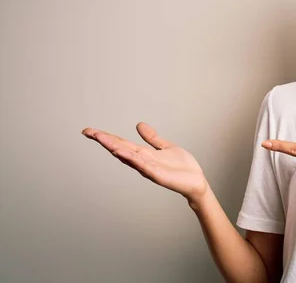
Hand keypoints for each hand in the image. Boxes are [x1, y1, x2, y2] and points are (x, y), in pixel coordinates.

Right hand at [81, 122, 207, 200]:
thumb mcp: (165, 147)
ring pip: (128, 156)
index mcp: (143, 154)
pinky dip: (132, 159)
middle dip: (104, 140)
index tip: (89, 131)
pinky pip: (143, 166)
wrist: (196, 182)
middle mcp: (142, 162)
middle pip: (120, 149)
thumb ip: (152, 138)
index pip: (121, 144)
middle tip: (88, 132)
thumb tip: (139, 124)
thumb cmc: (182, 167)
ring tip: (101, 138)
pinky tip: (122, 152)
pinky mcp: (158, 174)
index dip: (106, 137)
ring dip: (114, 147)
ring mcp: (148, 169)